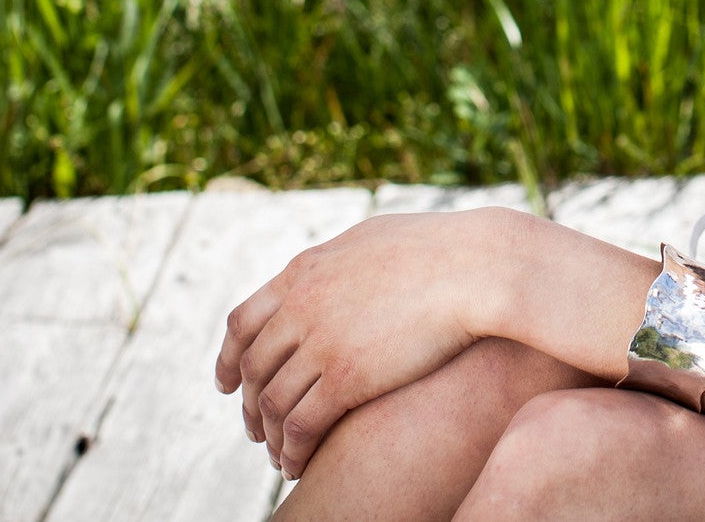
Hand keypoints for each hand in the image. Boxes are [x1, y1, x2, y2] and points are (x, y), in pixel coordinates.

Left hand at [213, 207, 507, 479]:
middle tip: (253, 429)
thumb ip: (342, 261)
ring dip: (268, 434)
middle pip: (252, 366)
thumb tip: (337, 268)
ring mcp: (322, 342)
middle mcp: (302, 306)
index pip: (243, 321)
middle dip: (247, 403)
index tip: (226, 382)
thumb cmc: (443, 249)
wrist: (478, 266)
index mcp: (305, 271)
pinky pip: (301, 425)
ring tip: (277, 455)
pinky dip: (291, 449)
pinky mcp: (348, 378)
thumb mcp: (374, 240)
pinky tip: (297, 464)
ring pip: (271, 401)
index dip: (228, 357)